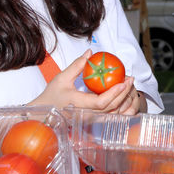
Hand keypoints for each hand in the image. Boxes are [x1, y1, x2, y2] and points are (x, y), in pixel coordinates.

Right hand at [29, 50, 143, 113]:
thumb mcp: (61, 78)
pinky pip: (110, 115)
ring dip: (123, 99)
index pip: (101, 102)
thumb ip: (76, 66)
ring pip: (113, 113)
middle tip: (130, 79)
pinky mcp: (93, 121)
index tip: (123, 82)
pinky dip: (119, 106)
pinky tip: (122, 95)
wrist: (43, 116)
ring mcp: (91, 120)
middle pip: (111, 108)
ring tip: (128, 85)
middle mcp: (87, 116)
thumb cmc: (50, 97)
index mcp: (79, 106)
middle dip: (124, 93)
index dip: (114, 93)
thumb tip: (89, 53)